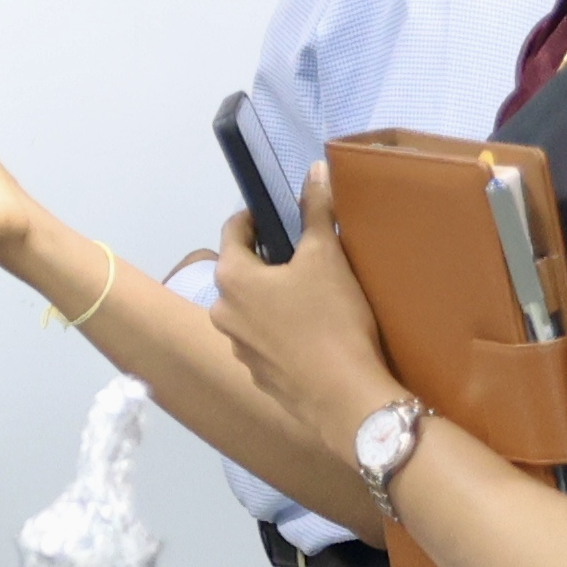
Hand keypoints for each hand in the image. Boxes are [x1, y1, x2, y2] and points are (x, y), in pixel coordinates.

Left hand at [216, 174, 412, 470]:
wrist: (344, 397)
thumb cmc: (332, 318)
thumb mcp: (327, 256)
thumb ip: (316, 211)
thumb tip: (314, 170)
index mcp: (231, 278)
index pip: (232, 231)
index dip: (254, 217)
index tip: (277, 213)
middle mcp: (221, 313)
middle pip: (241, 273)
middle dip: (269, 261)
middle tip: (305, 256)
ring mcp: (237, 349)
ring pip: (252, 310)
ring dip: (273, 299)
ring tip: (313, 296)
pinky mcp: (257, 376)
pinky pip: (265, 341)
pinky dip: (282, 332)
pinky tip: (313, 334)